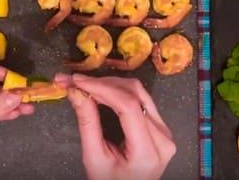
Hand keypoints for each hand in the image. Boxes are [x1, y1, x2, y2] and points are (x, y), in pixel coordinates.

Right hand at [57, 73, 175, 179]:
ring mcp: (165, 131)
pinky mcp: (160, 127)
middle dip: (102, 83)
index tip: (76, 81)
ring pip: (138, 92)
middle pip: (134, 94)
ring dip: (109, 84)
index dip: (102, 87)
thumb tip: (74, 90)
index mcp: (148, 151)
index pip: (128, 106)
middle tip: (73, 80)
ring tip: (84, 84)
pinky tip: (99, 91)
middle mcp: (163, 137)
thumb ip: (87, 122)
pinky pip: (140, 100)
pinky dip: (118, 92)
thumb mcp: (94, 158)